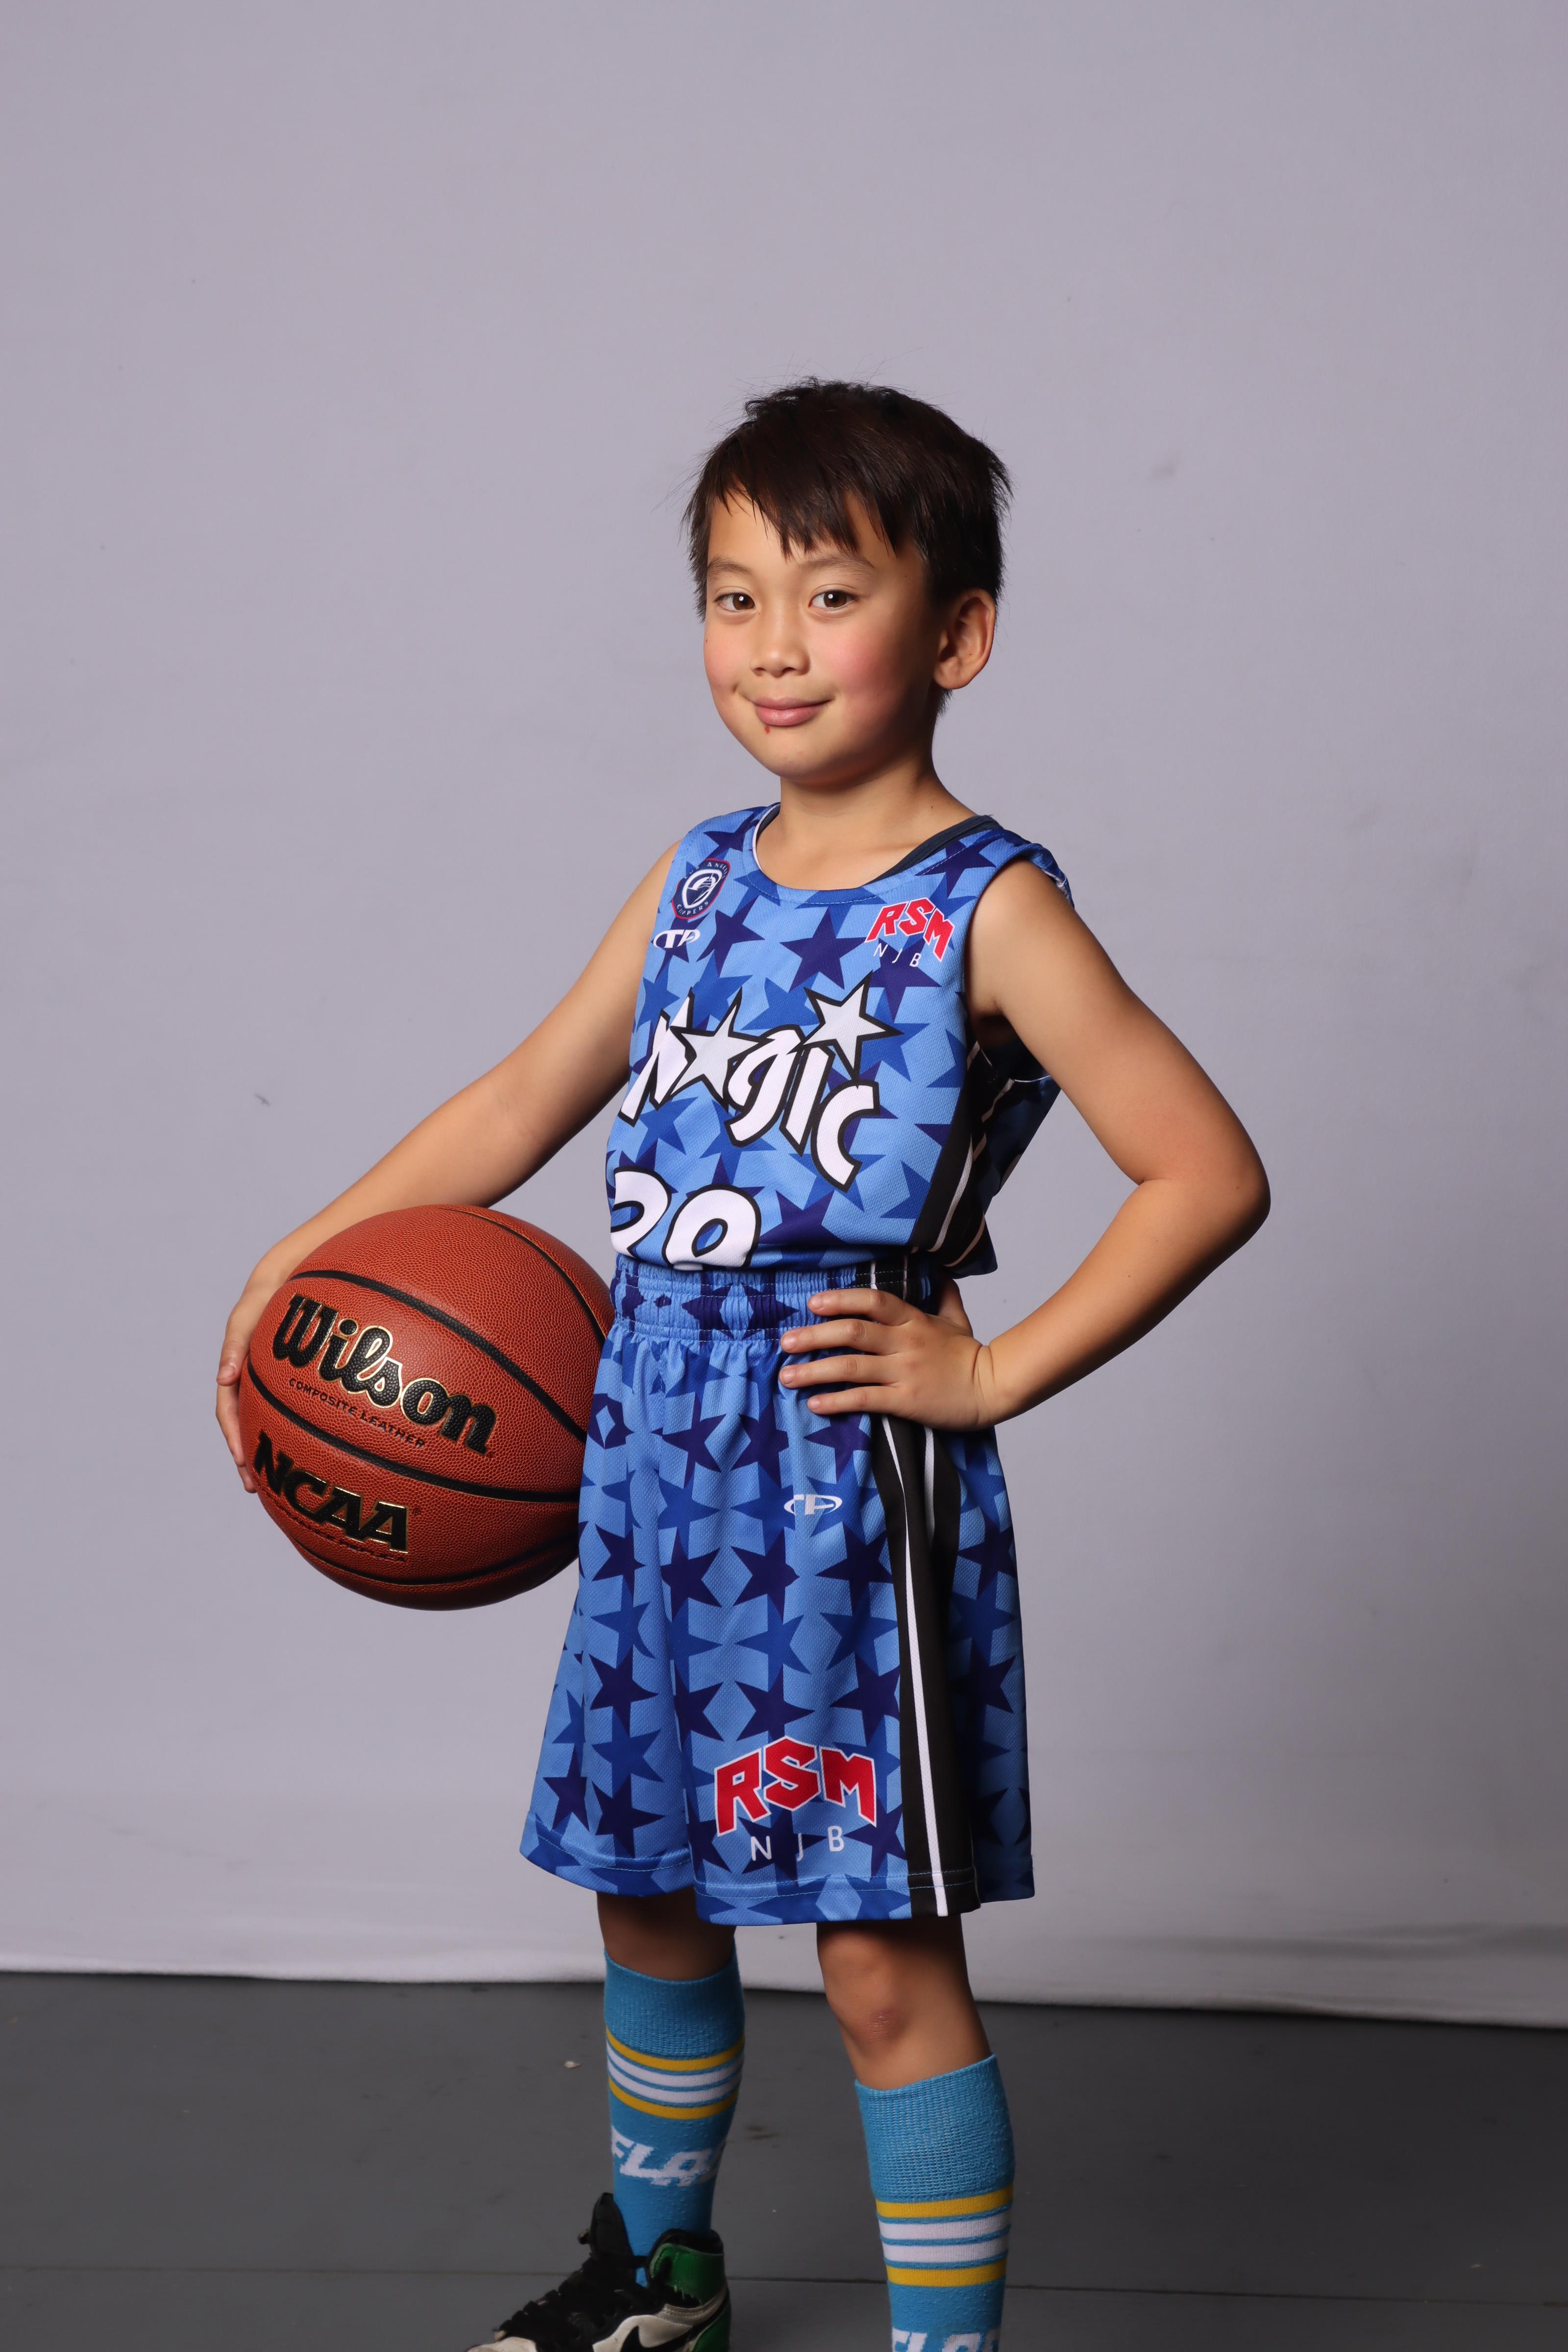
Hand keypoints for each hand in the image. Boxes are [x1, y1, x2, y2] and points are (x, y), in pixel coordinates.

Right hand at [216, 1266, 289, 1491]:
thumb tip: (222, 1378)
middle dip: (246, 1457)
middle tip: (255, 1488)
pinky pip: (290, 1410)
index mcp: (236, 1372)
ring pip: (267, 1421)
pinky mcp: (292, 1380)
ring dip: (267, 1449)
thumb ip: (235, 1343)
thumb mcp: (247, 1316)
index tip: (242, 1461)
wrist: (291, 1279)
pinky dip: (292, 1430)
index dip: (233, 1437)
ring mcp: (271, 1382)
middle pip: (246, 1425)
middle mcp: (251, 1381)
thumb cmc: (266, 1297)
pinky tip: (309, 1448)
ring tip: (278, 1481)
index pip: (229, 1411)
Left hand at [779, 1279, 1005, 1430]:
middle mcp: (905, 1343)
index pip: (873, 1301)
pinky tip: (815, 1404)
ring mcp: (905, 1372)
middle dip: (814, 1336)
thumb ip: (943, 1295)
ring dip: (814, 1371)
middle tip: (785, 1342)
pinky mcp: (906, 1401)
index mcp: (914, 1320)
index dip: (841, 1300)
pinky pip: (865, 1399)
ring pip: (851, 1367)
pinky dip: (837, 1402)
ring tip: (787, 1377)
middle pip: (853, 1332)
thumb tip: (940, 1272)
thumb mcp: (957, 1319)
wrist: (994, 1389)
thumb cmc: (970, 1356)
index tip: (813, 1303)